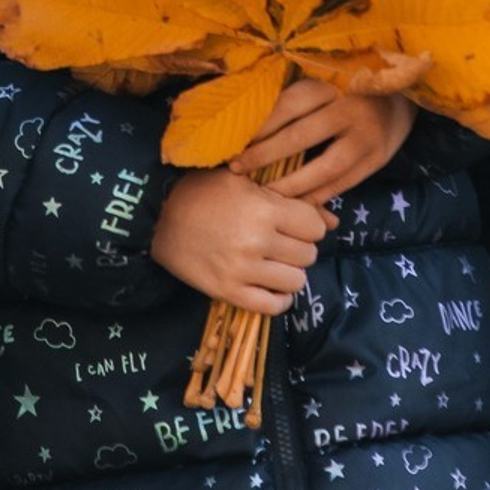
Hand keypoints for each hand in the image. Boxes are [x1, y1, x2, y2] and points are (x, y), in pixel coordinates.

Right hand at [152, 169, 332, 313]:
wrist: (156, 215)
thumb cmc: (202, 191)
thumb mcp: (246, 182)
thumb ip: (291, 199)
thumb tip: (332, 221)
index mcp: (264, 209)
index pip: (314, 227)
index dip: (309, 225)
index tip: (295, 224)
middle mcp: (257, 242)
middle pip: (308, 255)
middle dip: (300, 248)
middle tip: (282, 242)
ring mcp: (242, 270)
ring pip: (296, 281)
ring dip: (290, 273)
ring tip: (275, 263)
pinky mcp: (227, 292)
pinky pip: (272, 307)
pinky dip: (279, 299)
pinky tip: (271, 286)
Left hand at [236, 77, 416, 204]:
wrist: (402, 97)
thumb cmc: (351, 87)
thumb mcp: (327, 78)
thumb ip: (298, 94)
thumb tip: (248, 115)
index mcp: (334, 83)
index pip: (289, 104)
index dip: (261, 125)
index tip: (236, 139)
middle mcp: (351, 109)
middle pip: (300, 137)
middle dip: (264, 156)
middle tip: (237, 168)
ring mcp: (367, 138)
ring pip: (322, 169)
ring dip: (289, 184)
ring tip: (264, 192)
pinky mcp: (376, 161)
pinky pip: (340, 185)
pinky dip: (315, 196)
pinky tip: (294, 202)